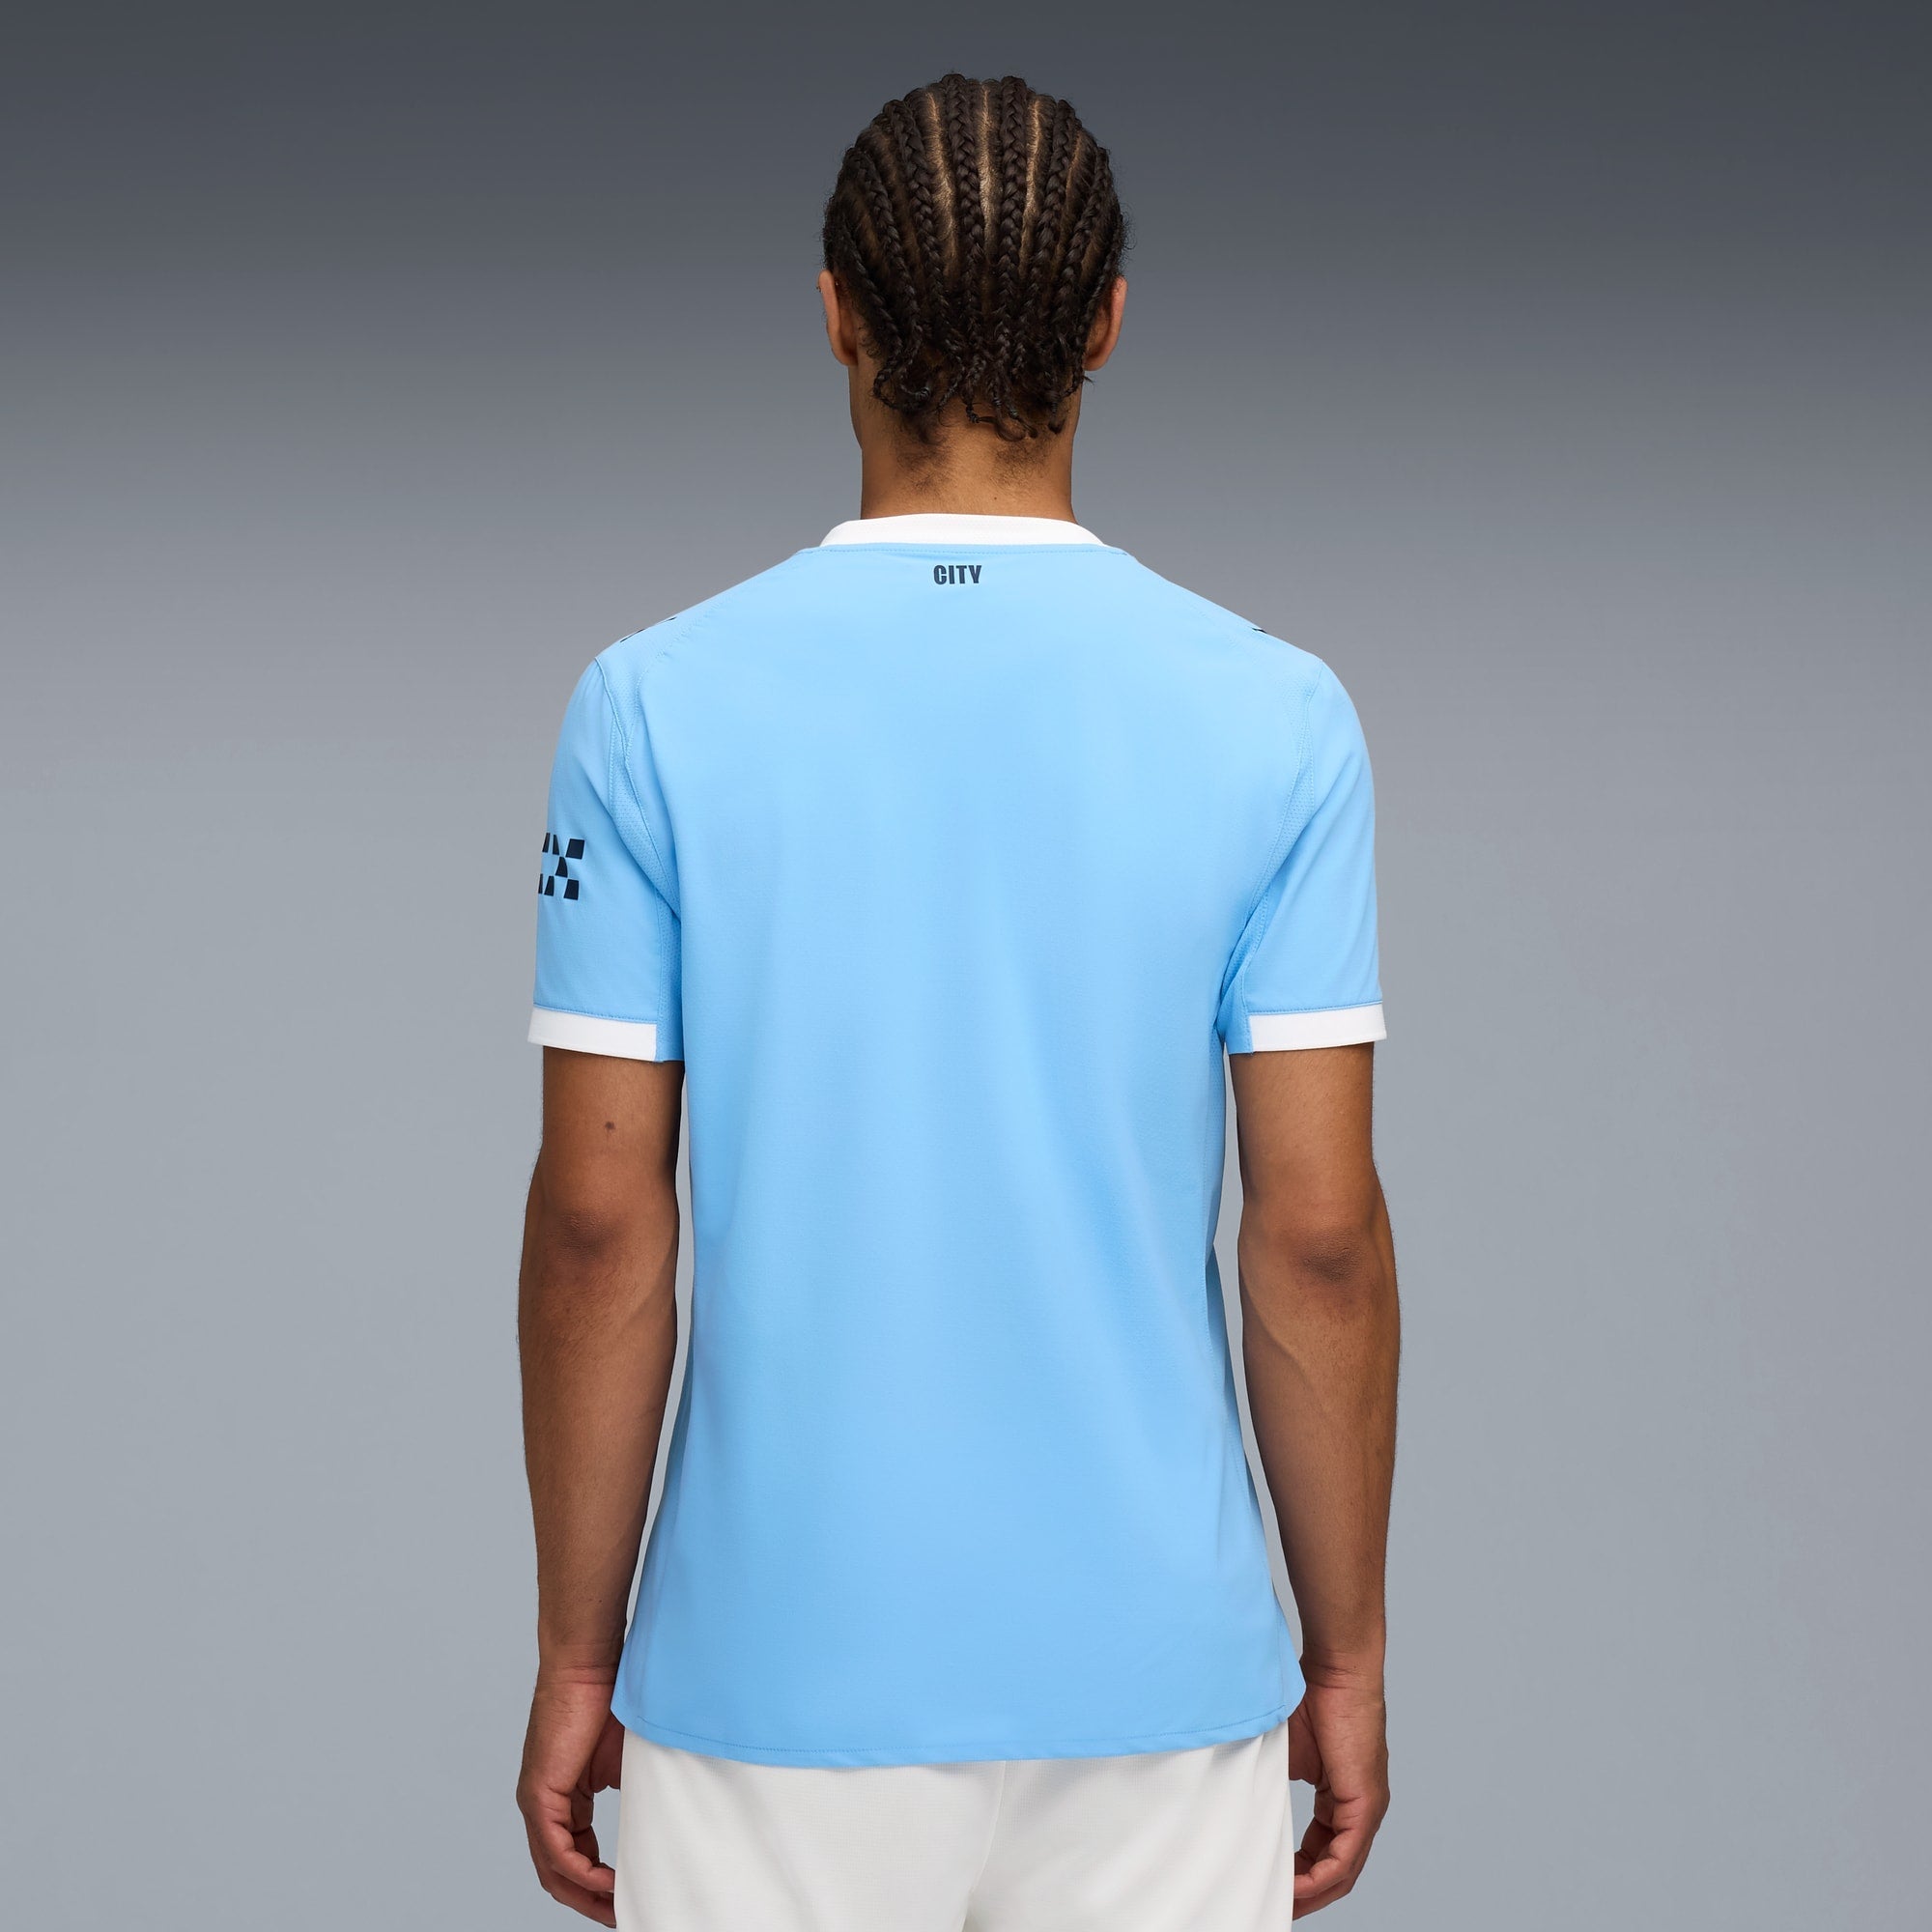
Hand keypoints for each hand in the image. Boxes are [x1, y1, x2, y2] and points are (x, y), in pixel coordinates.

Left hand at [516, 1665, 626, 1923]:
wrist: (590, 1664)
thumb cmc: (609, 1698)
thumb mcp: (625, 1760)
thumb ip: (630, 1793)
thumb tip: (654, 1820)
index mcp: (561, 1797)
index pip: (574, 1856)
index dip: (599, 1883)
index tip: (628, 1896)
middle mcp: (542, 1805)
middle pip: (560, 1873)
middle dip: (592, 1901)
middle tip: (624, 1916)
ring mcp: (537, 1802)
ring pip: (554, 1870)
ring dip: (587, 1896)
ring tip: (619, 1910)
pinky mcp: (538, 1795)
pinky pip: (556, 1852)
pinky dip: (581, 1875)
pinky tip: (607, 1885)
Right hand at [1286, 1664, 1388, 1915]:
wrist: (1336, 1670)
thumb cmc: (1312, 1697)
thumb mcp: (1286, 1753)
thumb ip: (1275, 1784)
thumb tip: (1247, 1806)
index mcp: (1345, 1799)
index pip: (1325, 1853)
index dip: (1298, 1875)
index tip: (1272, 1884)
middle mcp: (1362, 1810)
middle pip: (1336, 1872)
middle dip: (1305, 1894)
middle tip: (1274, 1905)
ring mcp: (1367, 1809)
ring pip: (1342, 1872)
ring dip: (1311, 1894)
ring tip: (1280, 1904)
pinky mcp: (1366, 1805)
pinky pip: (1345, 1858)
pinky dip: (1320, 1878)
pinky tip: (1296, 1887)